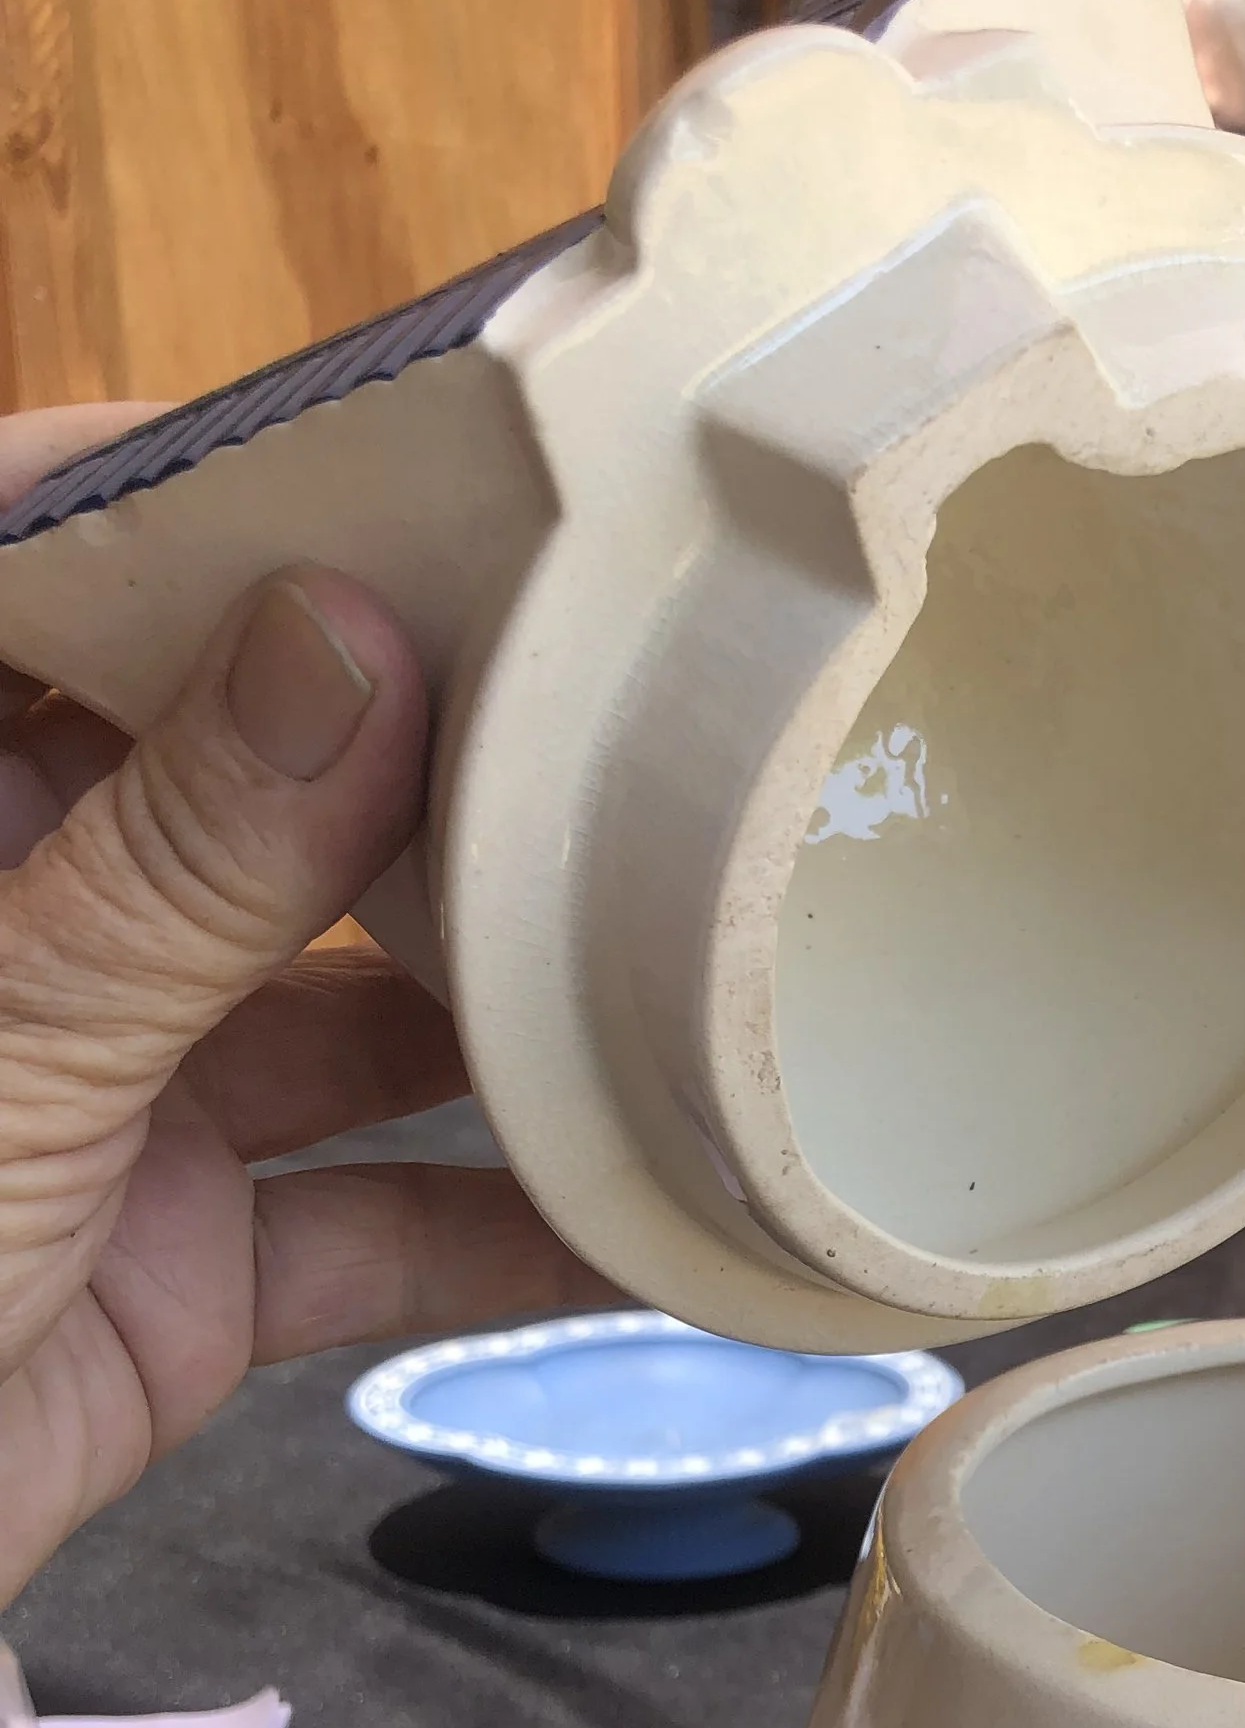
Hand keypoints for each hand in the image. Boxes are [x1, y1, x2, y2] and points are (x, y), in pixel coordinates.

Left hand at [0, 407, 610, 1601]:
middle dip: (419, 750)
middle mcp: (16, 930)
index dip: (202, 500)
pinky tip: (661, 1206)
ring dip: (501, 999)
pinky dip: (508, 1228)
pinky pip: (374, 1224)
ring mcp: (104, 1101)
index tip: (409, 460)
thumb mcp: (4, 1048)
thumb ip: (179, 858)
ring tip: (693, 927)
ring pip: (334, 1007)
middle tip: (632, 677)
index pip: (34, 574)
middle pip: (232, 784)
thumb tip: (353, 628)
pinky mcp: (184, 1268)